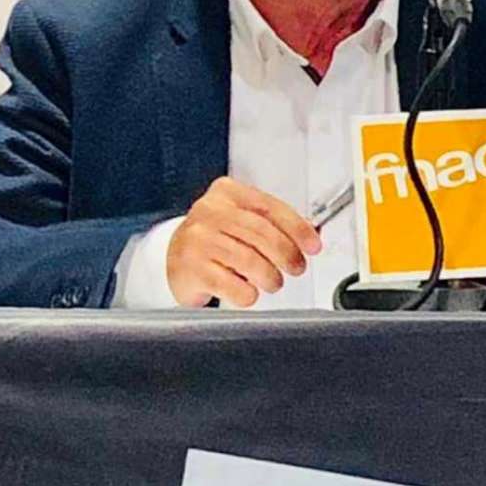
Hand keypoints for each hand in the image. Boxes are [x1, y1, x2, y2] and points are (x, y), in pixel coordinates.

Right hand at [167, 176, 321, 307]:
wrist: (171, 258)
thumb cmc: (215, 239)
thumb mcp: (239, 219)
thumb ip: (272, 223)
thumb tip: (312, 235)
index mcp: (226, 192)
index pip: (269, 207)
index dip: (297, 228)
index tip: (313, 245)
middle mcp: (209, 211)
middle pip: (261, 233)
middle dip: (287, 254)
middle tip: (296, 267)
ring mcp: (198, 239)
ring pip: (249, 259)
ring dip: (270, 276)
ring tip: (273, 282)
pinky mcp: (192, 268)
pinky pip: (231, 285)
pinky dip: (248, 293)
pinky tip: (249, 292)